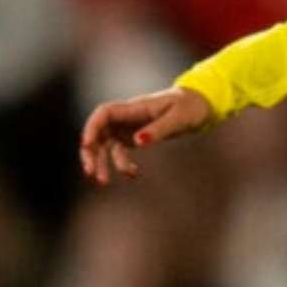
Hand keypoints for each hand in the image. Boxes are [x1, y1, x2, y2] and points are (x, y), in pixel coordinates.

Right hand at [79, 86, 213, 184]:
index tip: (86, 144)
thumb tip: (137, 142)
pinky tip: (132, 174)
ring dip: (102, 162)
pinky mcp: (133, 136)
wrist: (199, 105)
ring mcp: (129, 126)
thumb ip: (158, 129)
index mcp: (136, 107)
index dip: (91, 126)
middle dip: (91, 151)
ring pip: (105, 143)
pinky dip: (121, 163)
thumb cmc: (189, 106)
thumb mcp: (178, 118)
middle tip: (91, 172)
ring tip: (103, 182)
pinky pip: (118, 151)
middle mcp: (128, 115)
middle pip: (98, 130)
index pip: (104, 112)